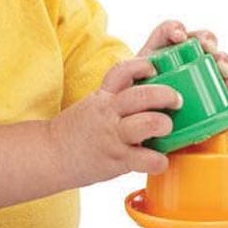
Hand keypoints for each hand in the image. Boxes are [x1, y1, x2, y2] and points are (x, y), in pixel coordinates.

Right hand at [50, 57, 180, 186]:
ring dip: (163, 124)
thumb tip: (152, 96)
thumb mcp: (94, 106)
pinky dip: (158, 161)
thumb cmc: (78, 131)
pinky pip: (145, 159)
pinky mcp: (117, 160)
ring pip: (147, 123)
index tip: (154, 69)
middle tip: (176, 100)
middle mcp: (109, 113)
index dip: (141, 66)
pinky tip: (160, 161)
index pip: (122, 71)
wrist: (50, 155)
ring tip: (167, 127)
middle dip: (166, 95)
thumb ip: (117, 99)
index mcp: (103, 97)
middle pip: (141, 95)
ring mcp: (114, 137)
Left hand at [137, 19, 227, 93]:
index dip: (175, 30)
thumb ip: (132, 84)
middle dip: (207, 40)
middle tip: (208, 49)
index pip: (169, 31)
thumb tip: (141, 88)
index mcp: (160, 50)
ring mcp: (199, 71)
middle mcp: (183, 56)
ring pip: (215, 56)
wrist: (142, 120)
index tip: (178, 38)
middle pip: (199, 39)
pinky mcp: (210, 88)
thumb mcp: (129, 88)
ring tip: (222, 68)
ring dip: (222, 59)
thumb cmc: (135, 101)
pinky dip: (227, 81)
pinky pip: (223, 80)